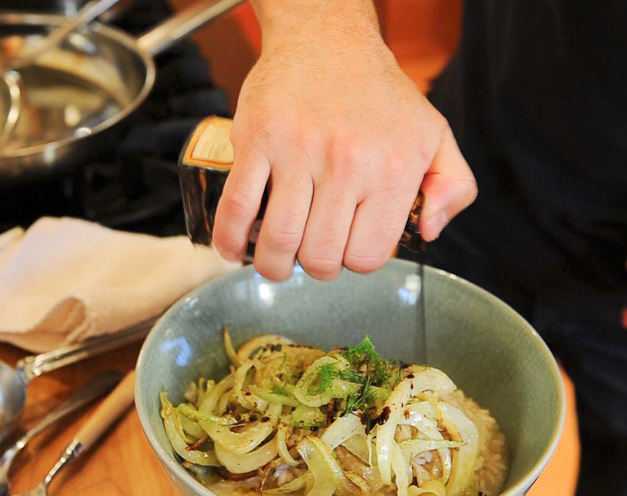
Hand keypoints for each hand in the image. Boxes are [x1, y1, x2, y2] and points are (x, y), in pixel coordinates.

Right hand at [212, 0, 476, 280]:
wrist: (326, 40)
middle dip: (314, 267)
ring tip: (275, 257)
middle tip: (310, 251)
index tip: (345, 247)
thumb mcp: (434, 134)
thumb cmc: (379, 94)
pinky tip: (234, 249)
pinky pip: (236, 207)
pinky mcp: (256, 140)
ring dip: (273, 264)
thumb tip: (428, 231)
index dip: (353, 261)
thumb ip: (453, 186)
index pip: (367, 256)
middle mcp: (347, 163)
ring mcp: (297, 152)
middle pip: (320, 257)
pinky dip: (230, 240)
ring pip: (278, 241)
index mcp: (392, 169)